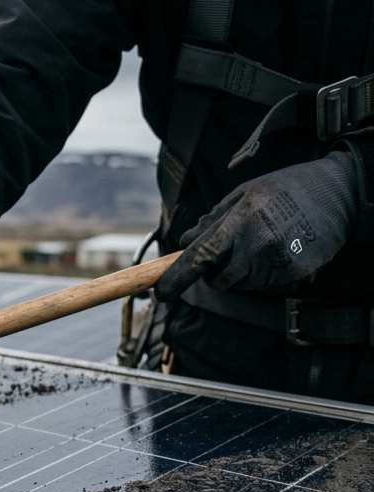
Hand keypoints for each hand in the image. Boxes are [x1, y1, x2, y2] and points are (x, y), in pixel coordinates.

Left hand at [156, 151, 358, 301]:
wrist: (339, 192)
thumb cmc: (287, 189)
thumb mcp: (244, 194)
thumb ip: (212, 220)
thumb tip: (185, 242)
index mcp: (240, 221)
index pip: (199, 259)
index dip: (176, 280)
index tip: (161, 293)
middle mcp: (258, 245)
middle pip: (219, 281)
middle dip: (217, 272)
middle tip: (233, 250)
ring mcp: (278, 263)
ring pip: (242, 285)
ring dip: (242, 273)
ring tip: (263, 243)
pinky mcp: (296, 275)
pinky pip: (266, 287)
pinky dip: (265, 275)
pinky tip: (279, 251)